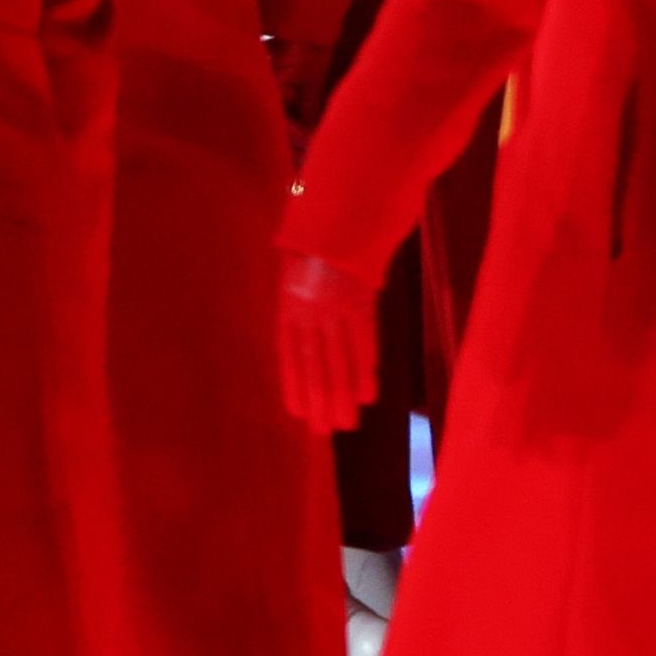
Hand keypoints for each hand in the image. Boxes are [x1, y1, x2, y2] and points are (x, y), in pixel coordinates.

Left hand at [273, 248, 381, 432]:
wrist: (337, 225)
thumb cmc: (310, 257)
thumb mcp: (290, 282)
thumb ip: (294, 316)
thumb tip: (298, 356)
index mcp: (288, 306)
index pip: (289, 353)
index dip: (293, 383)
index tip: (297, 412)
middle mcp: (309, 311)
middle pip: (314, 362)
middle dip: (319, 398)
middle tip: (324, 430)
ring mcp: (336, 309)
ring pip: (339, 359)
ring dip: (342, 394)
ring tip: (345, 423)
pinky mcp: (362, 305)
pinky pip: (364, 343)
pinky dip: (365, 370)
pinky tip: (367, 396)